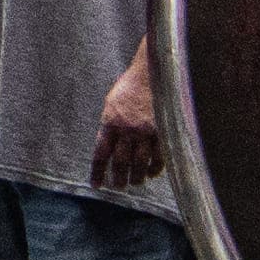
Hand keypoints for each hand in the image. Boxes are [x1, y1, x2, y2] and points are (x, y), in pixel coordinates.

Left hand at [93, 59, 166, 189]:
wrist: (151, 73)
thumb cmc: (130, 86)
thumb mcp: (111, 102)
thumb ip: (110, 123)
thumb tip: (108, 144)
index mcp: (110, 122)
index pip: (101, 153)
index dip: (98, 172)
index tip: (96, 185)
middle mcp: (126, 130)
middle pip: (121, 162)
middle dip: (118, 178)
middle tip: (118, 187)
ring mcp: (145, 132)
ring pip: (139, 163)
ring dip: (136, 177)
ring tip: (135, 183)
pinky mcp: (162, 132)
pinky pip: (158, 156)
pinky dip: (155, 168)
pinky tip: (151, 173)